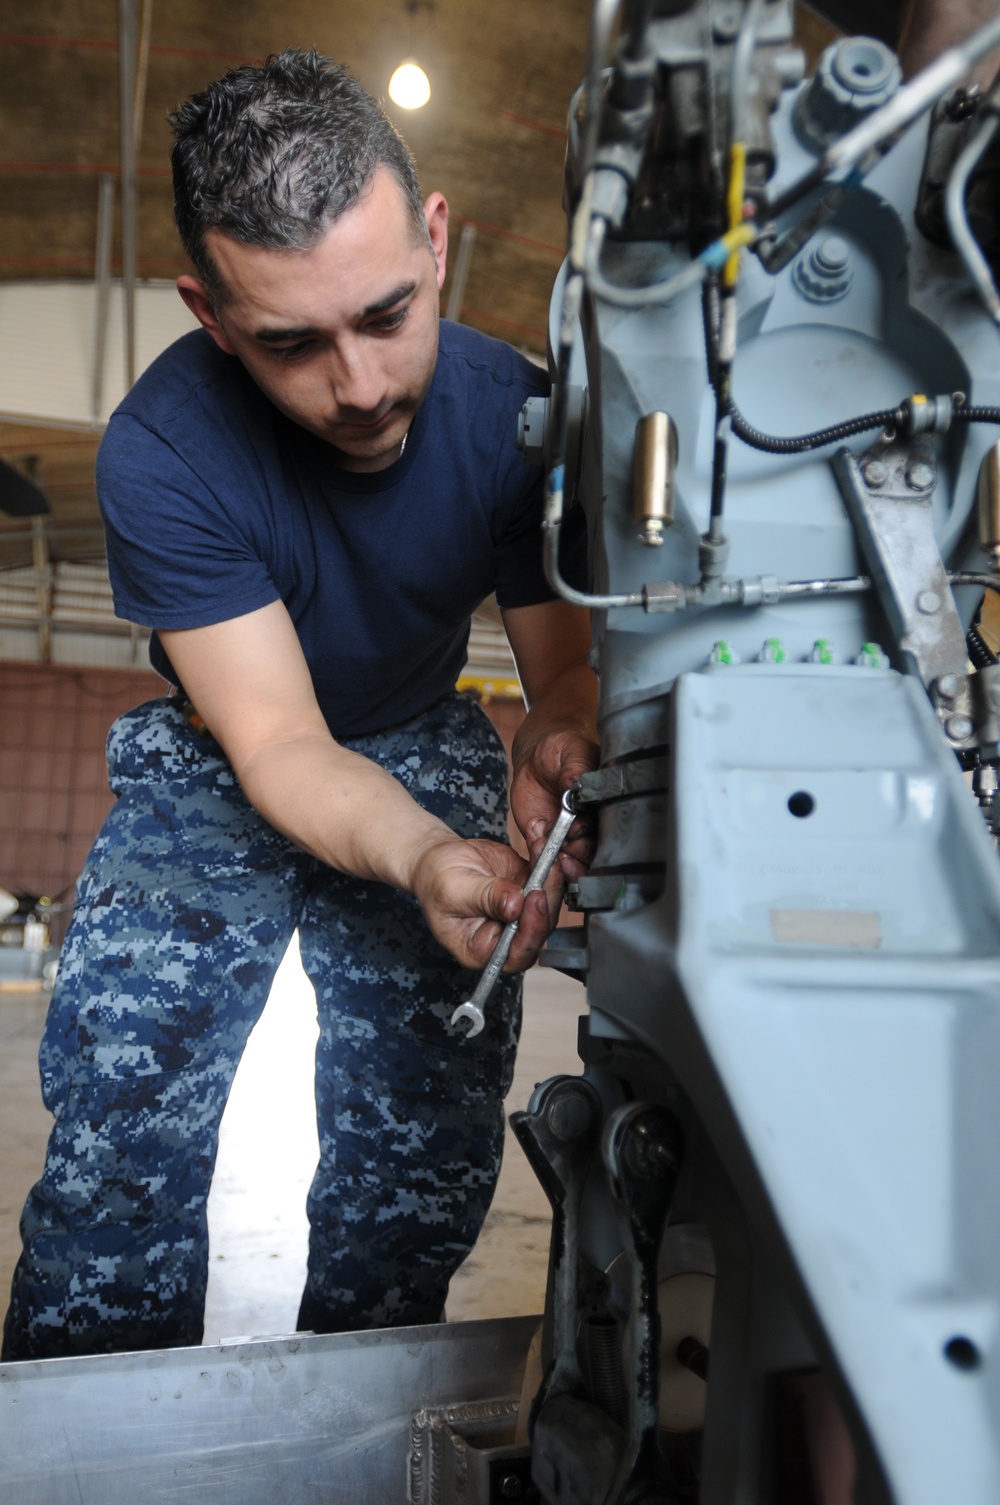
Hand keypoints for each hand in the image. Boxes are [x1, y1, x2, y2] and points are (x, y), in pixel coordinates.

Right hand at [409, 835, 553, 971]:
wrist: (437, 859)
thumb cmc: (435, 882)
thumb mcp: (453, 891)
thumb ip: (485, 898)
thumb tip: (515, 905)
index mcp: (483, 950)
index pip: (517, 952)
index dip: (532, 929)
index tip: (534, 898)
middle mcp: (507, 935)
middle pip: (541, 925)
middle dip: (548, 893)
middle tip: (547, 865)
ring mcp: (521, 911)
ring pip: (549, 899)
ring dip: (551, 871)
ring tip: (539, 843)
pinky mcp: (528, 888)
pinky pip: (546, 876)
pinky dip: (546, 856)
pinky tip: (538, 838)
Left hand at [509, 726, 599, 885]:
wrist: (535, 758)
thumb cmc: (561, 750)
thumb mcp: (572, 751)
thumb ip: (577, 769)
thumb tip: (577, 785)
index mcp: (603, 805)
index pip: (607, 827)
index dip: (593, 832)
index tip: (577, 829)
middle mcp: (590, 825)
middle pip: (593, 851)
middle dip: (580, 854)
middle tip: (566, 846)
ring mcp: (569, 836)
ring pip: (573, 862)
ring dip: (564, 863)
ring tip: (555, 853)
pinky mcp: (547, 841)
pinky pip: (547, 859)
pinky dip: (542, 859)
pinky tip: (539, 845)